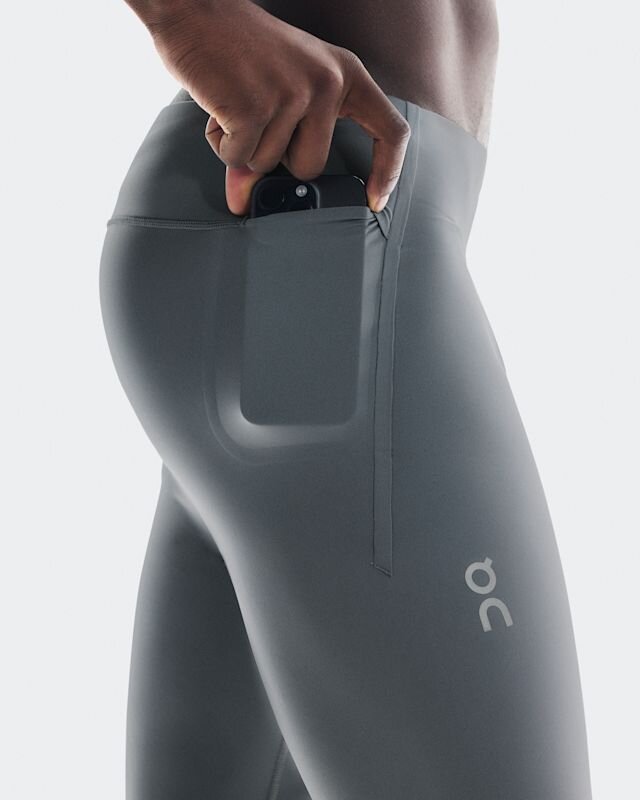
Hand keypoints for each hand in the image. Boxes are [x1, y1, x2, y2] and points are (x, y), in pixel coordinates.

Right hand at [144, 0, 410, 214]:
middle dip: (276, 158)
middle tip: (257, 116)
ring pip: (267, 165)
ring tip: (235, 102)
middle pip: (309, 168)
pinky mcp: (255, 108)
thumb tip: (244, 203)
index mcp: (346, 74)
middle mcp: (327, 83)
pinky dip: (221, 142)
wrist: (193, 9)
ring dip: (242, 145)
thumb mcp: (278, 91)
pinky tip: (219, 106)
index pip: (390, 131)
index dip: (387, 172)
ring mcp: (292, 95)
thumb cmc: (239, 51)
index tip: (375, 201)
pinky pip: (238, 158)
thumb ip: (274, 147)